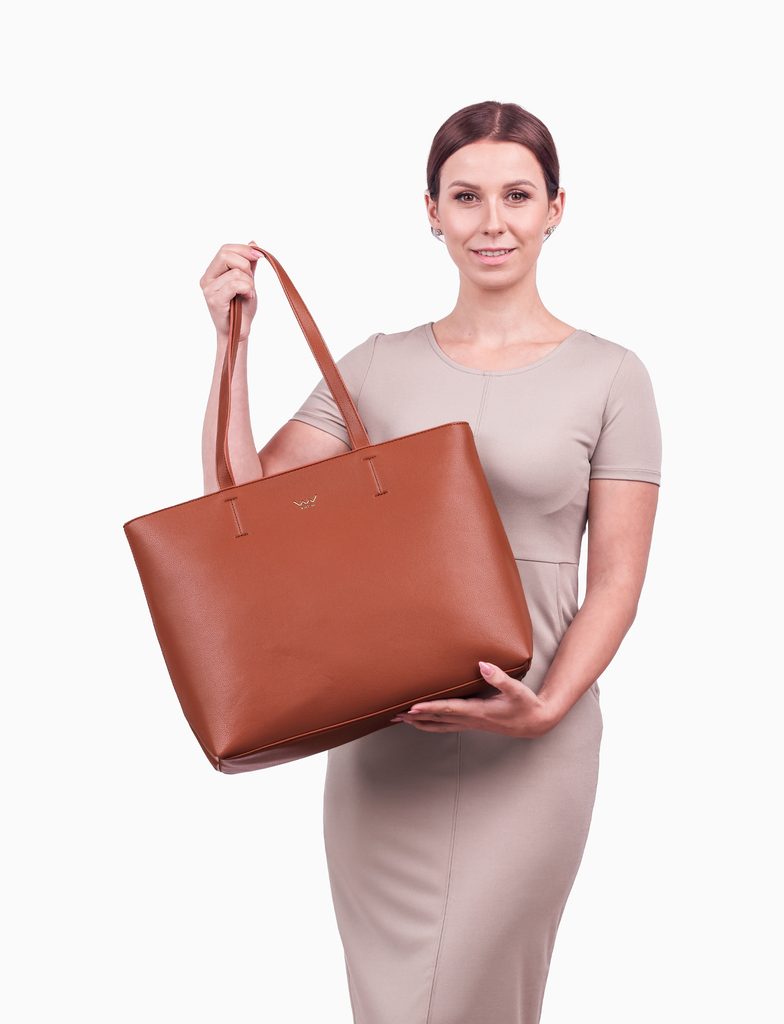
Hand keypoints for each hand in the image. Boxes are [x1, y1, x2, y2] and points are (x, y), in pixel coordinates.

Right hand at [199, 240, 263, 342]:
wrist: (239, 332)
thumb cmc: (242, 309)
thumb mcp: (248, 281)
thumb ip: (248, 264)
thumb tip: (253, 242)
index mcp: (213, 272)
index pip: (225, 249)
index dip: (244, 249)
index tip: (259, 256)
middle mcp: (207, 279)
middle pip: (225, 254)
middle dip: (245, 264)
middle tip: (252, 280)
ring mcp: (209, 290)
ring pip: (235, 272)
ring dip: (249, 282)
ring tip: (248, 293)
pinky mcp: (214, 300)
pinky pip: (234, 284)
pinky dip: (247, 289)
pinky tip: (247, 297)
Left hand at [390, 662, 557, 737]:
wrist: (536, 722)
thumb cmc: (526, 705)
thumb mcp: (516, 690)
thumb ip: (500, 678)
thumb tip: (483, 665)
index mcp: (479, 712)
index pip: (448, 709)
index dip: (429, 708)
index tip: (412, 707)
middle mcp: (471, 720)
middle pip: (437, 720)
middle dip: (415, 718)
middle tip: (394, 715)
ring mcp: (471, 724)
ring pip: (439, 726)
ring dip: (419, 723)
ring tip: (401, 720)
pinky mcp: (473, 723)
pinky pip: (446, 725)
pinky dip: (431, 724)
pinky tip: (423, 721)